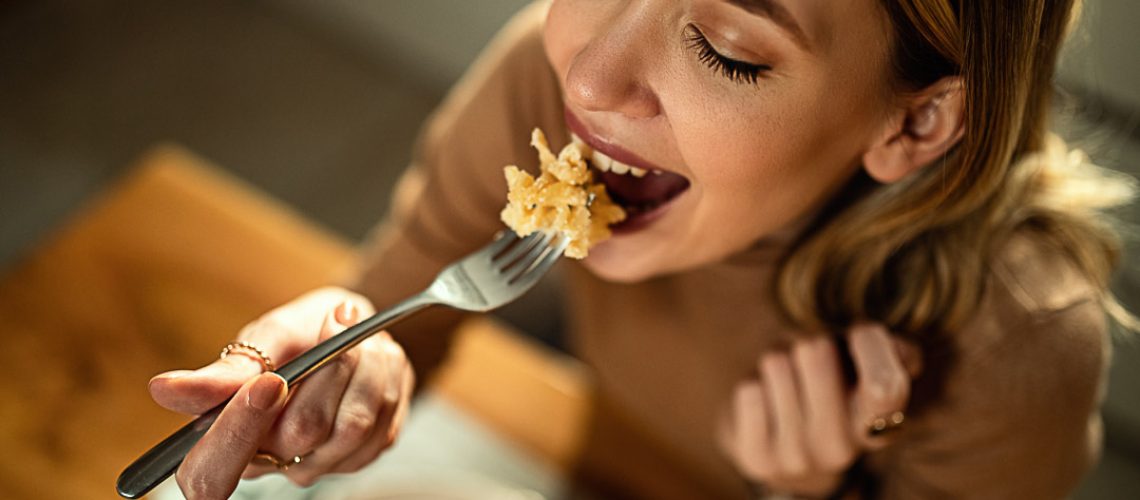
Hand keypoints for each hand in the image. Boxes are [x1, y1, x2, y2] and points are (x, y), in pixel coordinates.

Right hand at [148, 287, 413, 499]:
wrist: (353, 328)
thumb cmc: (298, 334)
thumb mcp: (262, 339)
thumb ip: (226, 372)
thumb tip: (164, 390)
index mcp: (225, 437)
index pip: (210, 474)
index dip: (236, 433)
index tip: (269, 381)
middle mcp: (270, 461)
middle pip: (301, 434)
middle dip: (328, 369)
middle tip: (335, 321)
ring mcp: (317, 464)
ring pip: (351, 428)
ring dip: (364, 368)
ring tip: (358, 336)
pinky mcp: (359, 457)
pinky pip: (381, 424)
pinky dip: (385, 380)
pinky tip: (374, 361)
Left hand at [717, 324, 920, 497]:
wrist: (786, 446)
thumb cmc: (832, 389)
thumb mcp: (866, 369)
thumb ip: (889, 353)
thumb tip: (896, 349)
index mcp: (880, 426)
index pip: (884, 387)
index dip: (871, 347)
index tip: (859, 332)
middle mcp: (842, 449)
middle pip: (814, 351)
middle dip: (809, 341)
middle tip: (810, 357)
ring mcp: (798, 458)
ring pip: (776, 364)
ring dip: (777, 359)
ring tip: (787, 380)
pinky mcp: (758, 458)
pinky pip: (749, 391)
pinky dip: (753, 382)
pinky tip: (766, 400)